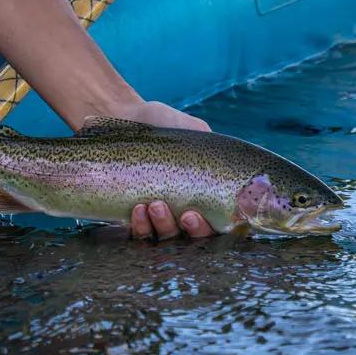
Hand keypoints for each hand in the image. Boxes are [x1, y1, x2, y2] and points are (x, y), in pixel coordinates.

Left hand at [118, 104, 214, 237]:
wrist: (123, 116)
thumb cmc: (162, 123)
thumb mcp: (196, 131)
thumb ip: (215, 149)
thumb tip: (233, 171)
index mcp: (204, 193)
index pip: (216, 223)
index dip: (209, 227)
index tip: (194, 213)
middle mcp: (183, 209)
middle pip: (196, 237)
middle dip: (193, 230)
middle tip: (185, 214)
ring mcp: (158, 217)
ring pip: (168, 238)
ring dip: (165, 227)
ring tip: (154, 205)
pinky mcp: (133, 218)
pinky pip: (141, 235)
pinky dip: (141, 227)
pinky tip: (138, 210)